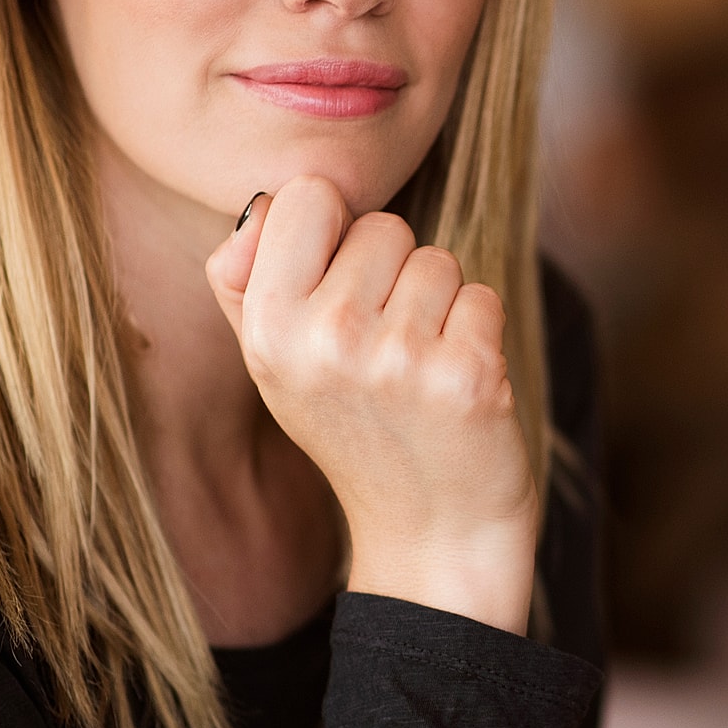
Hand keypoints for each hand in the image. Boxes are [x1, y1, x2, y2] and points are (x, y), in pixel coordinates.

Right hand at [206, 176, 537, 633]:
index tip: (338, 286)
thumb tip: (259, 204)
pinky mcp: (467, 377)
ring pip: (437, 259)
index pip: (307, 193)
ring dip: (438, 305)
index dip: (332, 230)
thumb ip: (246, 278)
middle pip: (382, 225)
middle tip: (382, 349)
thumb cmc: (351, 426)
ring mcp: (398, 360)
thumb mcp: (274, 361)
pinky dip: (477, 332)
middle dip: (391, 274)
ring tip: (417, 371)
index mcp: (267, 329)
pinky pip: (481, 296)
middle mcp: (325, 340)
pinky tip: (454, 386)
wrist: (428, 534)